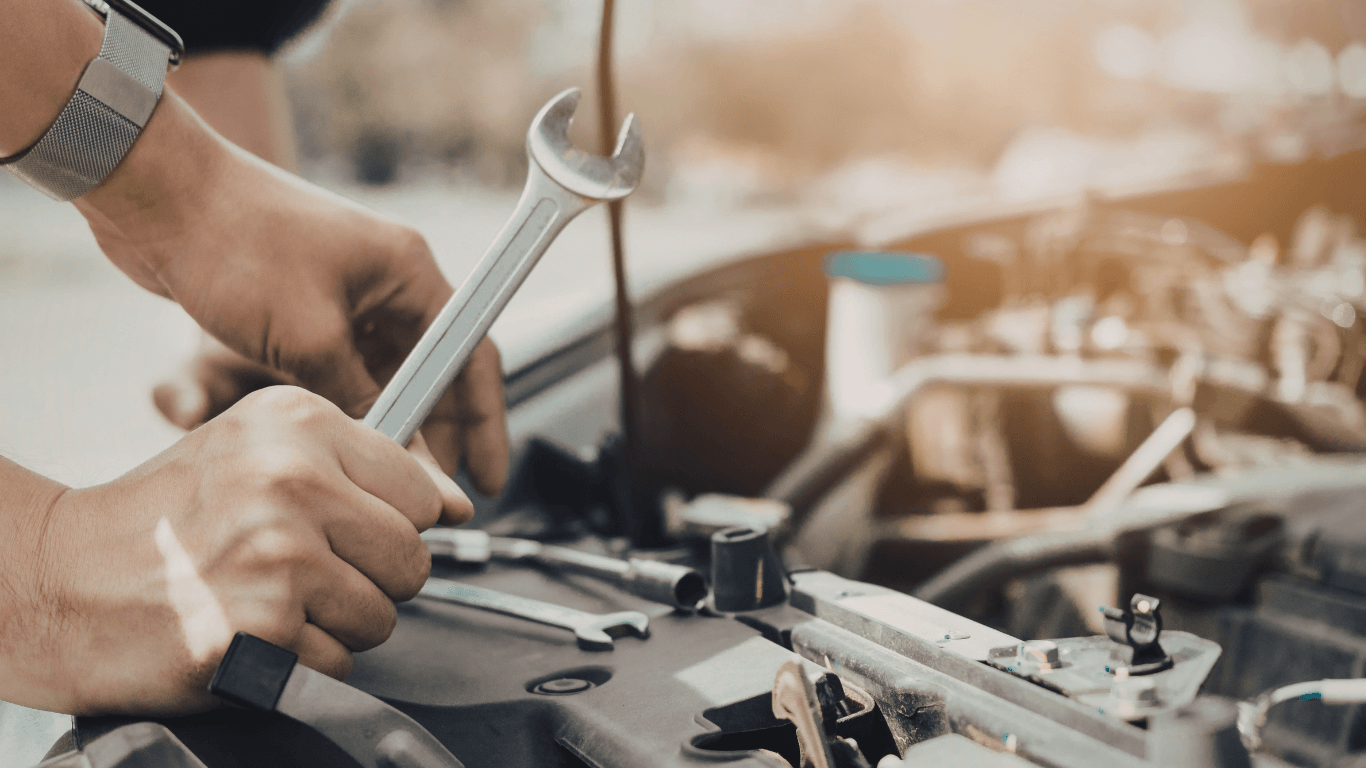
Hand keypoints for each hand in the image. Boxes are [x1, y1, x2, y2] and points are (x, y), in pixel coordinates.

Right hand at [27, 386, 467, 715]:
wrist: (59, 580)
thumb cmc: (161, 518)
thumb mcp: (255, 451)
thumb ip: (361, 468)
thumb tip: (459, 504)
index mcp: (298, 424)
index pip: (424, 489)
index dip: (394, 522)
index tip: (350, 531)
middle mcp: (293, 481)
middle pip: (414, 558)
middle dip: (370, 578)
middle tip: (301, 572)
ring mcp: (280, 557)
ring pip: (384, 616)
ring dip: (336, 624)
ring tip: (268, 598)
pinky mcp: (265, 630)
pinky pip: (340, 662)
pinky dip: (302, 662)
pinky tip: (249, 631)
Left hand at [76, 93, 509, 495]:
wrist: (157, 196)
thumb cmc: (237, 245)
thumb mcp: (309, 338)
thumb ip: (361, 399)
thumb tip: (396, 453)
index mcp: (409, 271)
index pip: (472, 353)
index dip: (485, 421)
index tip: (488, 476)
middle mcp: (388, 280)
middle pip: (436, 369)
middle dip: (440, 432)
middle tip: (437, 492)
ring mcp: (347, 291)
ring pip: (389, 372)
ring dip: (393, 420)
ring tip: (390, 476)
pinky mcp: (307, 303)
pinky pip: (347, 364)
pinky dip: (353, 402)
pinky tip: (347, 440)